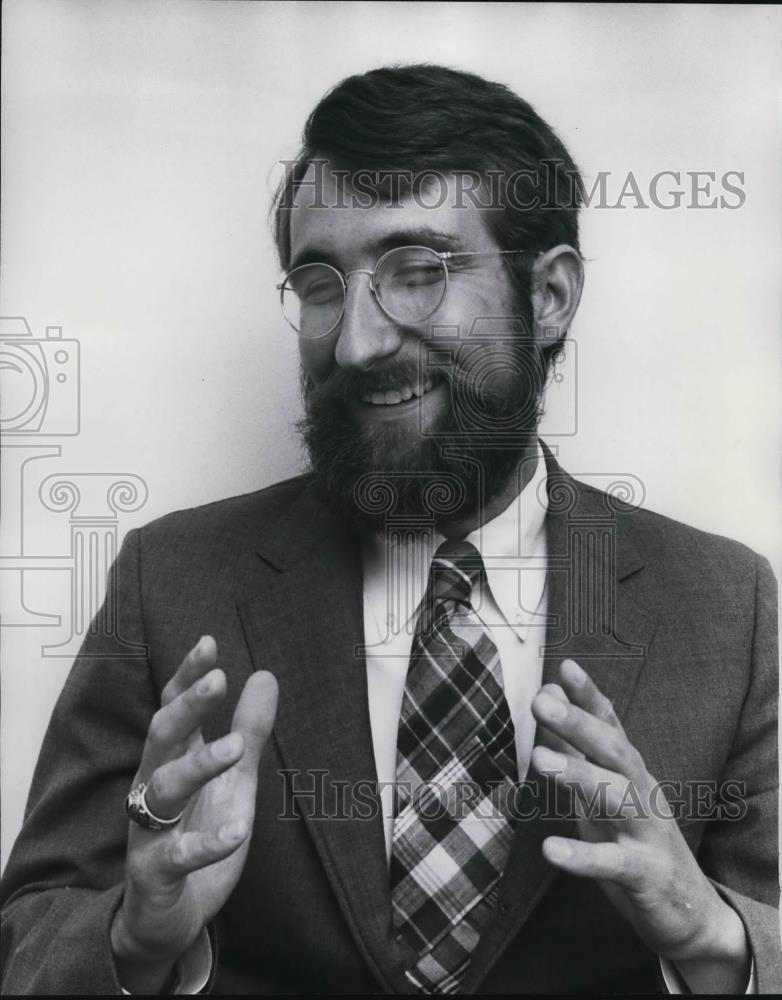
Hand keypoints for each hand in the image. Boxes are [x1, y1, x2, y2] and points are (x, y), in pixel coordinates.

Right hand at [110, 636, 277, 992]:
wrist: (170, 916)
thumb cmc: (199, 834)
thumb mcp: (235, 780)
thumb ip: (249, 729)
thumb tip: (264, 675)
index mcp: (174, 760)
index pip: (173, 708)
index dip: (187, 676)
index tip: (208, 643)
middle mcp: (154, 788)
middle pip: (162, 737)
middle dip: (187, 707)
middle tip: (217, 680)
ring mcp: (150, 831)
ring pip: (164, 790)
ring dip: (199, 765)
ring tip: (236, 747)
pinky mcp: (155, 873)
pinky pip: (176, 856)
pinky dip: (205, 843)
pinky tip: (237, 831)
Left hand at [530, 659, 749, 993]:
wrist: (689, 909)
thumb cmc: (636, 839)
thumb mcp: (603, 790)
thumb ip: (577, 748)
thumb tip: (550, 699)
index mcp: (630, 771)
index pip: (610, 725)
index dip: (589, 696)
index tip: (564, 667)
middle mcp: (642, 792)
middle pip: (614, 750)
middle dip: (579, 724)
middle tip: (542, 703)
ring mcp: (646, 831)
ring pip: (616, 796)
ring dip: (579, 775)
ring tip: (540, 760)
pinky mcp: (643, 872)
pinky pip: (611, 862)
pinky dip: (581, 856)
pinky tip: (550, 849)